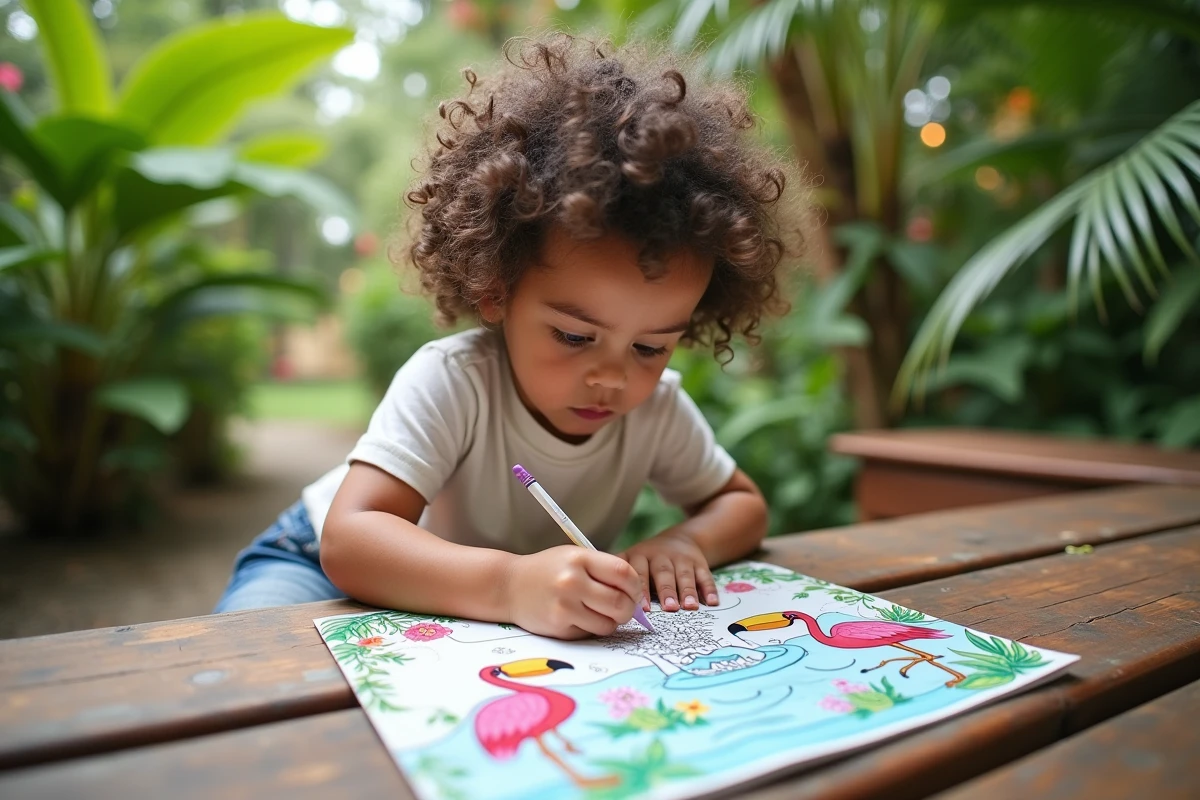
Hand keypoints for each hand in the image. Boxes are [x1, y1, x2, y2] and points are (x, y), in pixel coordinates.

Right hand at [503, 546, 640, 639]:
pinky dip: (592, 628)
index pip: (624, 573)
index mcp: (579, 559)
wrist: (508, 586)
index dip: (635, 585)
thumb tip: (637, 593)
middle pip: (620, 603)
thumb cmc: (548, 570)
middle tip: (623, 607)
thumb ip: (603, 570)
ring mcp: (565, 607)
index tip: (632, 590)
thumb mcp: (573, 557)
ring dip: (611, 621)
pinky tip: (580, 617)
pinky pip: (590, 633)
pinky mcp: (559, 628)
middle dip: (628, 608)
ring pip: (608, 624)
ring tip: (600, 612)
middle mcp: (572, 582)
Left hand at [620, 529, 718, 611]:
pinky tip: (711, 602)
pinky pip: (705, 576)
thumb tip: (605, 603)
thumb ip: (618, 578)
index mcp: (639, 556)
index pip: (639, 572)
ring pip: (684, 575)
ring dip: (688, 591)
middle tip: (669, 608)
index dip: (642, 589)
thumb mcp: (630, 560)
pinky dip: (709, 589)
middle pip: (663, 573)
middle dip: (666, 591)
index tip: (643, 608)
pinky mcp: (699, 563)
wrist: (678, 540)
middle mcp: (660, 556)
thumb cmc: (646, 561)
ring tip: (690, 607)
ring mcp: (681, 559)